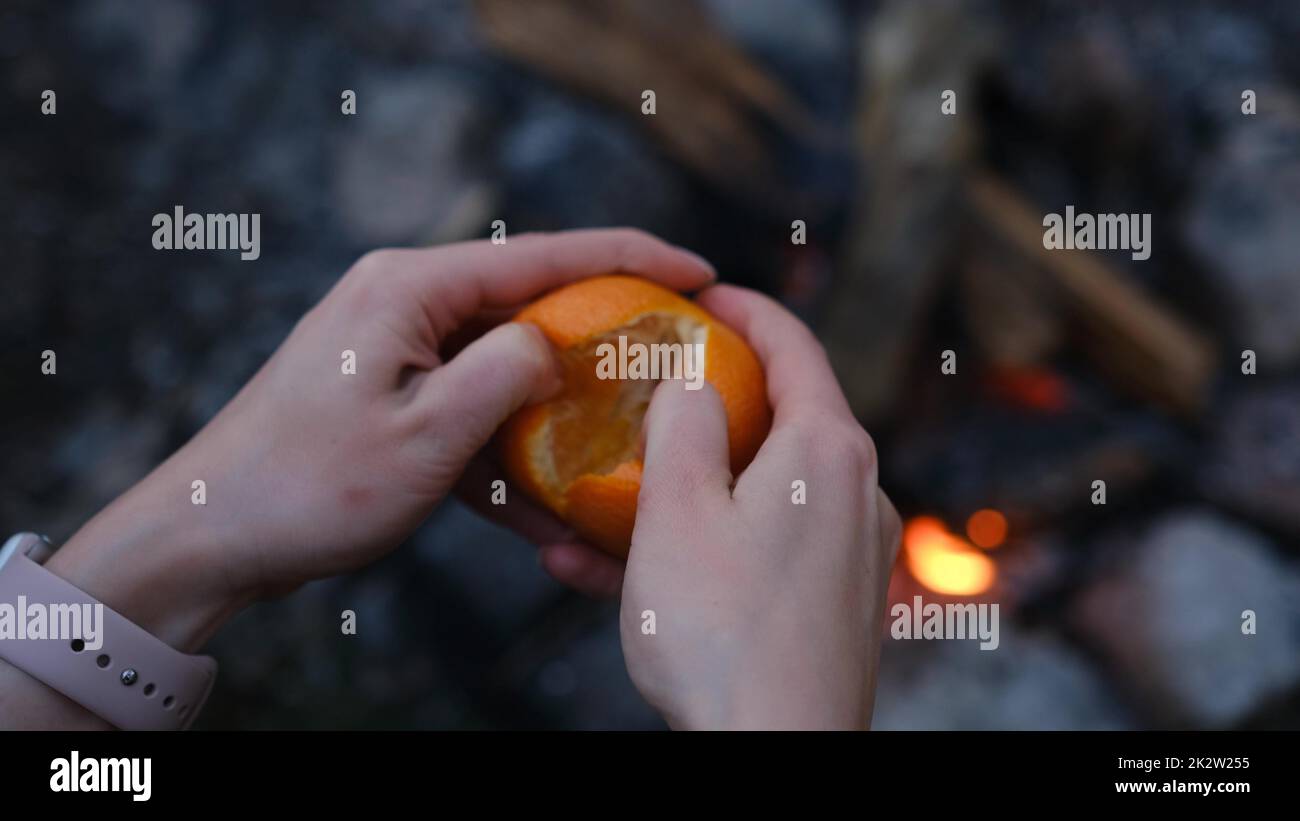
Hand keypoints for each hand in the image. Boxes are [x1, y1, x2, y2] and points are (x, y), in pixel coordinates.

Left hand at [41, 229, 716, 653]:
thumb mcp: (429, 435)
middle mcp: (405, 300)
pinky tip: (545, 504)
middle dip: (602, 333)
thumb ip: (507, 372)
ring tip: (621, 439)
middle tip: (676, 353)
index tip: (702, 270)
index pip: (547, 256)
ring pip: (505, 363)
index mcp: (412, 287)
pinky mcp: (390, 390)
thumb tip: (553, 343)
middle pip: (531, 302)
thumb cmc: (309, 486)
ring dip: (556, 408)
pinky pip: (469, 407)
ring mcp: (396, 345)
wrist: (213, 536)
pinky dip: (507, 447)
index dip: (634, 258)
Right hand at [617, 285, 900, 729]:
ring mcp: (851, 552)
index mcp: (828, 450)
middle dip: (702, 409)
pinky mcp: (834, 603)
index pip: (793, 346)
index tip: (703, 295)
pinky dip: (703, 545)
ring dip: (682, 493)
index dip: (745, 309)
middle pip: (778, 418)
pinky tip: (627, 573)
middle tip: (650, 396)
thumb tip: (691, 386)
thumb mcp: (677, 509)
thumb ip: (683, 424)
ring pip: (757, 493)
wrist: (775, 757)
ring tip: (602, 513)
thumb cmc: (725, 636)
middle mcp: (856, 492)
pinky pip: (761, 549)